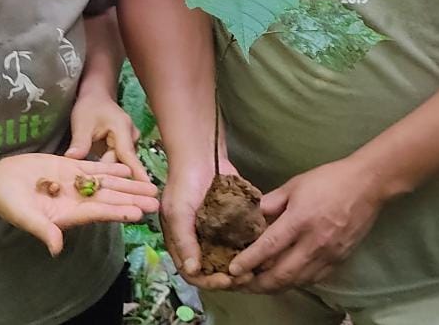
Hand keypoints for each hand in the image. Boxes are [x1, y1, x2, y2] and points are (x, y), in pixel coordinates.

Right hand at [0, 154, 159, 255]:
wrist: (0, 182)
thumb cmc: (10, 204)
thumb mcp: (25, 217)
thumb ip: (43, 230)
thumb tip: (56, 248)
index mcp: (70, 214)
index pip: (100, 212)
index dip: (119, 212)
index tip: (138, 213)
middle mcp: (78, 200)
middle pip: (110, 199)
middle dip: (132, 199)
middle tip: (156, 201)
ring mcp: (76, 183)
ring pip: (107, 184)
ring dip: (128, 184)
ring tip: (149, 186)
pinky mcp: (70, 168)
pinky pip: (95, 168)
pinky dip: (112, 168)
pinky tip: (128, 167)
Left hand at [64, 90, 149, 181]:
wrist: (96, 97)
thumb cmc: (90, 107)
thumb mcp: (82, 122)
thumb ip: (80, 142)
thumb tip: (71, 159)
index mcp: (122, 128)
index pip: (128, 155)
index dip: (136, 173)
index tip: (144, 189)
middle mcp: (131, 136)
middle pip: (124, 163)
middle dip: (113, 177)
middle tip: (102, 192)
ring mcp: (131, 141)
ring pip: (121, 163)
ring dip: (111, 173)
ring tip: (100, 188)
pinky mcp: (127, 146)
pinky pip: (120, 161)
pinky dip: (110, 168)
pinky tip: (102, 179)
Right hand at [161, 156, 242, 290]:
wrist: (201, 155)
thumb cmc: (183, 183)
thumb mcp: (177, 212)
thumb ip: (184, 241)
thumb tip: (192, 271)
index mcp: (182, 244)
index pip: (193, 274)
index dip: (208, 282)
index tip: (225, 281)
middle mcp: (200, 243)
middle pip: (213, 271)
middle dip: (229, 278)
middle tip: (246, 278)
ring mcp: (217, 234)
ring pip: (229, 260)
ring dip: (241, 267)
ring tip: (255, 269)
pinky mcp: (233, 223)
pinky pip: (241, 242)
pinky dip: (250, 250)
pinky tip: (261, 254)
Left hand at [227, 157, 383, 292]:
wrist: (367, 185)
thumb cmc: (328, 180)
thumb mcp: (294, 185)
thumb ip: (271, 202)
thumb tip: (250, 215)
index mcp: (300, 220)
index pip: (269, 246)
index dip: (249, 261)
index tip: (233, 269)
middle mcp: (314, 242)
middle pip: (281, 273)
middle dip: (258, 284)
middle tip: (241, 284)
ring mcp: (328, 255)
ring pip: (297, 281)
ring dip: (275, 286)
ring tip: (258, 285)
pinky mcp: (339, 261)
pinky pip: (313, 279)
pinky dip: (295, 282)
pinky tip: (285, 279)